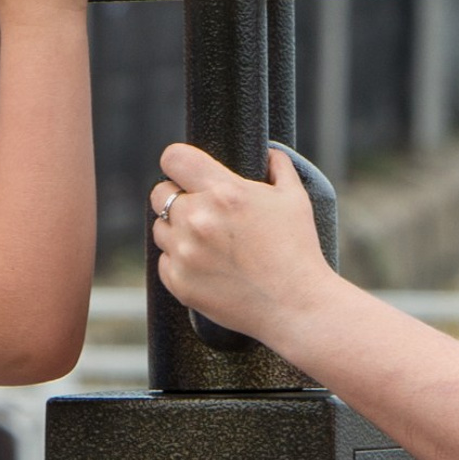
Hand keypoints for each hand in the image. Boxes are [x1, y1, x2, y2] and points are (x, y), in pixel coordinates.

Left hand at [150, 146, 338, 345]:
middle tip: (201, 212)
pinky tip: (207, 267)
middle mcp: (198, 219)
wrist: (296, 306)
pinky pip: (164, 262)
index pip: (174, 159)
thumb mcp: (294, 199)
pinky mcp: (179, 282)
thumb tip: (268, 153)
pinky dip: (179, 263)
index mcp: (224, 192)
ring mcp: (185, 253)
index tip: (185, 172)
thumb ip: (278, 167)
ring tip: (207, 244)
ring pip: (160, 228)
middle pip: (160, 193)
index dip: (178, 163)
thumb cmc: (298, 251)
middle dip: (178, 198)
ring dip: (177, 231)